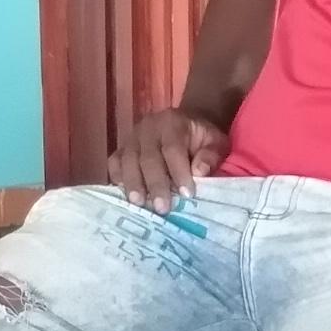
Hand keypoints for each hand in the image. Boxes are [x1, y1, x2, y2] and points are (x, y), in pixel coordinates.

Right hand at [111, 107, 227, 207]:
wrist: (187, 122)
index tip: (186, 195)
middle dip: (154, 184)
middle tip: (161, 208)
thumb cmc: (202, 138)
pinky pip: (114, 162)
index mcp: (173, 123)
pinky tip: (124, 193)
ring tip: (139, 204)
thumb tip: (199, 171)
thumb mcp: (216, 142)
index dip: (178, 173)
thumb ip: (210, 156)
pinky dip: (117, 177)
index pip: (172, 149)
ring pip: (128, 160)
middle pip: (147, 158)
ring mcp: (132, 137)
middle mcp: (148, 128)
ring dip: (133, 184)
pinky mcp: (122, 147)